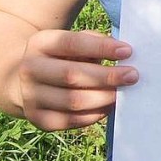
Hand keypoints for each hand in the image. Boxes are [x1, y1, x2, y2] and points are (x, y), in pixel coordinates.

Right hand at [18, 29, 136, 130]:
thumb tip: (124, 53)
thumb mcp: (73, 41)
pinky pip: (71, 120)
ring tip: (122, 93)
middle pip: (72, 75)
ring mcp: (31, 96)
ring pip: (73, 101)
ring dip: (103, 98)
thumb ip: (95, 42)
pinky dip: (94, 114)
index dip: (101, 48)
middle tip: (132, 76)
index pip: (72, 44)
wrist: (27, 80)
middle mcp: (29, 69)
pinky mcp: (38, 118)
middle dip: (106, 76)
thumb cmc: (64, 56)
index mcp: (40, 43)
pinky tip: (109, 106)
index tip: (127, 51)